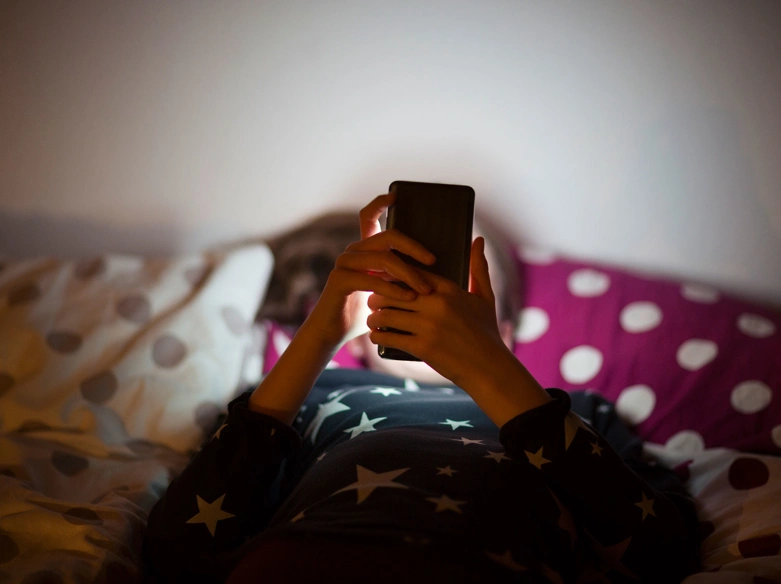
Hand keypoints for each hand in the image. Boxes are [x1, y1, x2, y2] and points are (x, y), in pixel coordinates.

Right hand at [305, 193, 435, 348]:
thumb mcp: (386, 292)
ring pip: (384, 258)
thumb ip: (400, 278)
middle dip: (414, 247)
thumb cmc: (363, 314)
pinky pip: (372, 279)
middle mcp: (353, 252)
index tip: (396, 195)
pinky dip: (394, 289)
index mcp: (364, 250)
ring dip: (409, 273)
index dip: (381, 203)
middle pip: (388, 237)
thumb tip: (432, 271)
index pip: (368, 217)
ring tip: (425, 289)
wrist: (333, 333)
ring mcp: (344, 264)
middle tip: (433, 261)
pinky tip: (408, 297)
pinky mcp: (340, 280)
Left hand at [365, 236, 505, 386]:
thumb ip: (478, 267)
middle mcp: (437, 304)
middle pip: (392, 292)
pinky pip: (389, 336)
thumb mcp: (485, 297)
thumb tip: (478, 239)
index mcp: (449, 290)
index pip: (410, 273)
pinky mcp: (422, 347)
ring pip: (386, 313)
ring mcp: (429, 326)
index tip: (384, 280)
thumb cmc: (487, 332)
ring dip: (375, 317)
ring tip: (373, 319)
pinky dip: (378, 335)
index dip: (393, 276)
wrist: (489, 368)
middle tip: (372, 301)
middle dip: (378, 297)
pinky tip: (376, 336)